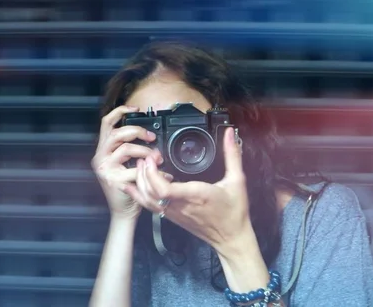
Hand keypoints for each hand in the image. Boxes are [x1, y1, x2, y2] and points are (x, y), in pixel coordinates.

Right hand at [91, 105, 170, 219]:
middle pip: (117, 133)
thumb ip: (129, 149)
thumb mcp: (124, 164)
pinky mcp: (114, 181)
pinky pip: (136, 169)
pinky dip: (153, 171)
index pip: (106, 123)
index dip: (120, 111)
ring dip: (146, 151)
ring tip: (158, 158)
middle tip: (152, 137)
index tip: (135, 108)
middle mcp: (100, 157)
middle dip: (138, 131)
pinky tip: (163, 174)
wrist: (123, 212)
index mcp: (103, 150)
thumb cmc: (127, 187)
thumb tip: (148, 135)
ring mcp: (105, 169)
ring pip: (126, 148)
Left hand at [125, 127, 252, 253]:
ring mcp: (174, 213)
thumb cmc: (234, 212)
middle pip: (150, 192)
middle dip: (143, 172)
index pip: (164, 189)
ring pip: (147, 200)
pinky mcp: (172, 217)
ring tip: (141, 166)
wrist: (231, 239)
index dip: (153, 174)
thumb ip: (232, 155)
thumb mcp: (237, 180)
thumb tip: (230, 134)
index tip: (153, 158)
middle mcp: (180, 205)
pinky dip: (140, 194)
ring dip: (140, 182)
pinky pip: (150, 206)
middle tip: (147, 157)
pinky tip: (135, 184)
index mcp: (195, 195)